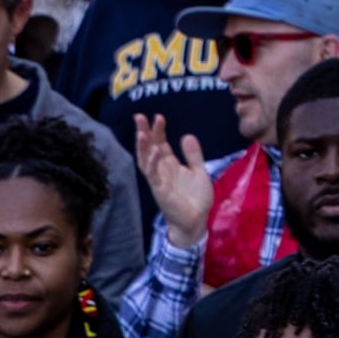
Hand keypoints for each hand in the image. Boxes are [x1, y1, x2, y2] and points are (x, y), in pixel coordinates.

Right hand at [135, 118, 214, 244]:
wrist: (197, 221)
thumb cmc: (196, 198)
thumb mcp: (199, 172)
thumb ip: (193, 155)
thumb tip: (186, 135)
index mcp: (170, 165)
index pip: (160, 144)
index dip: (158, 131)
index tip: (157, 116)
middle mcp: (162, 171)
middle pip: (149, 149)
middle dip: (144, 133)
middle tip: (139, 116)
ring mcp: (159, 181)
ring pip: (146, 161)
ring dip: (143, 146)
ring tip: (141, 131)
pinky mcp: (161, 191)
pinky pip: (154, 176)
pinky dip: (153, 163)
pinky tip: (155, 151)